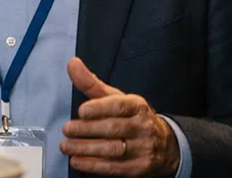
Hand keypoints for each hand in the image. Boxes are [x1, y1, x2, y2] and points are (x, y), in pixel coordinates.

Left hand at [60, 57, 179, 176]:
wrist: (165, 147)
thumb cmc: (132, 119)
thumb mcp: (117, 99)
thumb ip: (92, 83)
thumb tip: (72, 63)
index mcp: (138, 106)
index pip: (119, 106)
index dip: (99, 108)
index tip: (81, 111)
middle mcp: (143, 126)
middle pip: (113, 128)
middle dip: (87, 130)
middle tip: (67, 129)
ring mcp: (143, 149)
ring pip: (112, 149)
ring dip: (86, 148)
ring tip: (66, 146)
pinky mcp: (138, 168)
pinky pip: (113, 167)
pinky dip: (92, 165)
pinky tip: (77, 161)